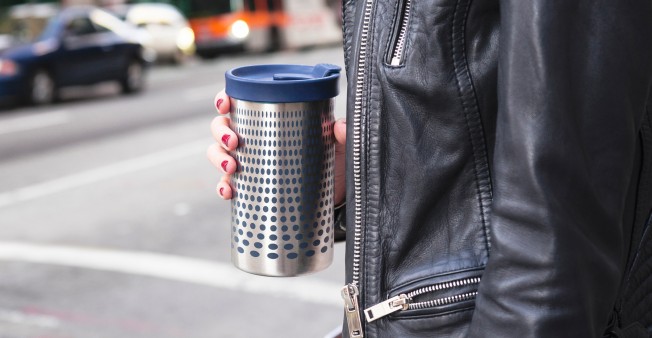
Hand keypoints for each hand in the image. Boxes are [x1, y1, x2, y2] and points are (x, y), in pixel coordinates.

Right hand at [207, 90, 346, 205]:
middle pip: (223, 127)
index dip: (225, 99)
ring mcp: (253, 163)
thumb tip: (339, 126)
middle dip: (221, 131)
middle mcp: (258, 139)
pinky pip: (228, 184)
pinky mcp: (254, 188)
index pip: (242, 102)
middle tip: (234, 141)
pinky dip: (223, 187)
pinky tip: (228, 191)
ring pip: (219, 153)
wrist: (338, 198)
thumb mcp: (341, 146)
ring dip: (218, 157)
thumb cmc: (336, 163)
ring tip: (233, 166)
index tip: (224, 103)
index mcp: (273, 119)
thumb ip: (343, 134)